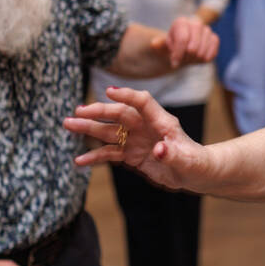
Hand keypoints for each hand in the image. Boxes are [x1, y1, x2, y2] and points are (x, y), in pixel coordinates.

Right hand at [64, 87, 207, 190]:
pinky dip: (95, 156)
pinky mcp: (131, 155)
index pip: (143, 102)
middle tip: (78, 111)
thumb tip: (159, 149)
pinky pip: (110, 153)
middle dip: (99, 111)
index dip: (127, 96)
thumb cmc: (196, 162)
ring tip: (68, 124)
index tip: (109, 92)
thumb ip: (172, 154)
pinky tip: (79, 160)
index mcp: (162, 121)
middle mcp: (146, 127)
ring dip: (89, 128)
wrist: (196, 173)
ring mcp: (137, 140)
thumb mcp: (187, 160)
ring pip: (109, 131)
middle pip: (119, 114)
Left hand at [148, 16, 218, 68]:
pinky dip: (205, 59)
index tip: (173, 63)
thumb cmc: (170, 47)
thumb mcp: (162, 47)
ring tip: (189, 58)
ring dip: (194, 60)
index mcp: (181, 22)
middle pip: (193, 47)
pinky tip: (198, 59)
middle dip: (186, 58)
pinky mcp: (214, 39)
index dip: (178, 54)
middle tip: (182, 60)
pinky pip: (212, 53)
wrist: (181, 49)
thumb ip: (159, 45)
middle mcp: (196, 23)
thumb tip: (154, 43)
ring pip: (202, 52)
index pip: (182, 39)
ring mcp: (206, 31)